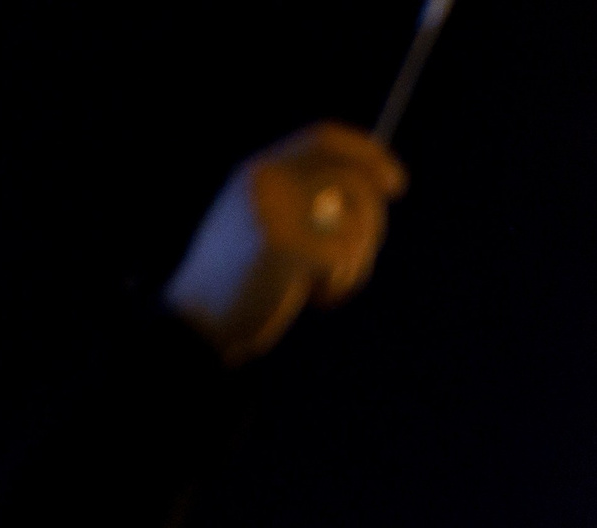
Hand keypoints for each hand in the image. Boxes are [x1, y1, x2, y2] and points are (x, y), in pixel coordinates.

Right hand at [165, 124, 405, 362]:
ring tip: (329, 283)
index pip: (323, 137)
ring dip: (358, 259)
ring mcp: (273, 208)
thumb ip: (307, 202)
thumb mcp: (273, 227)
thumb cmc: (244, 280)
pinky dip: (342, 284)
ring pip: (356, 217)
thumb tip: (373, 189)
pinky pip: (344, 256)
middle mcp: (265, 179)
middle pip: (351, 176)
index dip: (367, 154)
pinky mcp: (283, 242)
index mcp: (260, 170)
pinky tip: (316, 298)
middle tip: (366, 252)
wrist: (202, 320)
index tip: (395, 182)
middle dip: (374, 217)